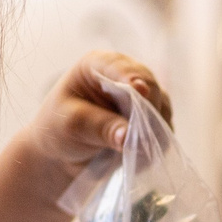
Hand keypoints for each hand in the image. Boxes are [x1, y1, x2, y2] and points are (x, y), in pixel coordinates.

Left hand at [22, 51, 171, 178]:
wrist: (61, 153)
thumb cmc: (57, 128)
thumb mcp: (70, 124)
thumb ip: (99, 127)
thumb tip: (129, 136)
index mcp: (99, 65)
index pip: (121, 67)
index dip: (132, 79)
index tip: (140, 91)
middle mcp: (125, 75)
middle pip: (150, 88)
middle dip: (147, 112)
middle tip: (137, 138)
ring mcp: (142, 98)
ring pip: (162, 110)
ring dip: (152, 132)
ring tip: (131, 152)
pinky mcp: (151, 120)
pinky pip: (163, 132)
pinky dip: (153, 146)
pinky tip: (135, 157)